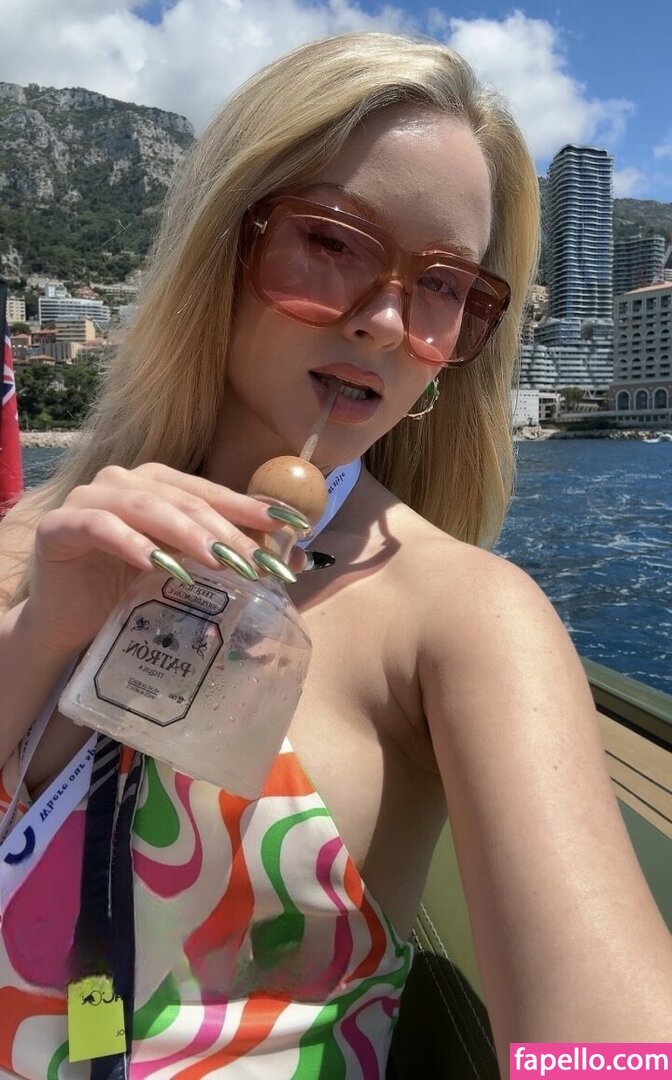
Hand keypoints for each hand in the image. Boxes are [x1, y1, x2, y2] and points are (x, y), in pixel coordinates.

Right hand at [21, 463, 299, 657]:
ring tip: (217, 562)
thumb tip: (297, 557)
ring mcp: (87, 499)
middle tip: (256, 563)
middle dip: (226, 531)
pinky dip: (130, 543)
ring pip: (146, 507)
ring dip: (186, 534)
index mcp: (157, 483)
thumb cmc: (131, 595)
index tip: (293, 527)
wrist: (73, 628)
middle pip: (184, 500)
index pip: (212, 492)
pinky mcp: (59, 527)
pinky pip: (98, 527)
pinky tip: (156, 564)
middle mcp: (123, 481)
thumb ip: (233, 558)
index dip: (252, 508)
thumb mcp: (190, 572)